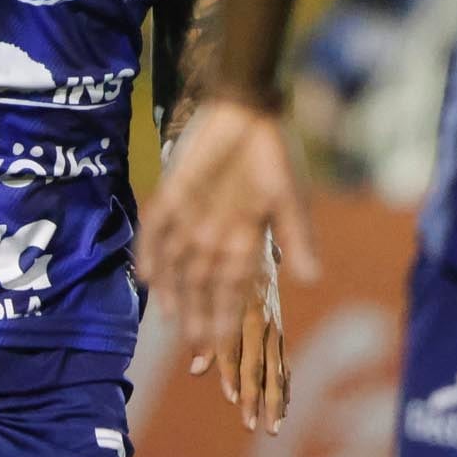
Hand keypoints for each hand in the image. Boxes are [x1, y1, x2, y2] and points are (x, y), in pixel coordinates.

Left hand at [140, 98, 317, 349]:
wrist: (249, 108)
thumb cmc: (275, 152)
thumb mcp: (290, 198)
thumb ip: (296, 238)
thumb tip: (311, 279)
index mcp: (245, 238)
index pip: (233, 289)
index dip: (227, 318)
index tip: (222, 348)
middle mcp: (215, 233)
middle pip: (203, 284)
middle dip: (199, 315)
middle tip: (195, 347)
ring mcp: (191, 214)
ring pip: (178, 263)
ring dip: (174, 292)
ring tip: (171, 320)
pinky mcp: (171, 192)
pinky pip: (155, 228)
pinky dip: (150, 251)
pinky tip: (146, 276)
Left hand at [189, 275, 288, 434]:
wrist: (256, 244)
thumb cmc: (222, 269)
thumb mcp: (206, 292)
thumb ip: (203, 334)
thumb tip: (197, 370)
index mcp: (241, 310)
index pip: (235, 349)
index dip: (233, 375)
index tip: (233, 399)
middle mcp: (262, 321)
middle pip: (259, 365)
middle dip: (256, 397)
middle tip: (252, 425)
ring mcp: (273, 328)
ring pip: (276, 369)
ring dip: (274, 400)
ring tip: (273, 427)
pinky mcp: (278, 331)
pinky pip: (283, 363)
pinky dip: (284, 387)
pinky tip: (283, 407)